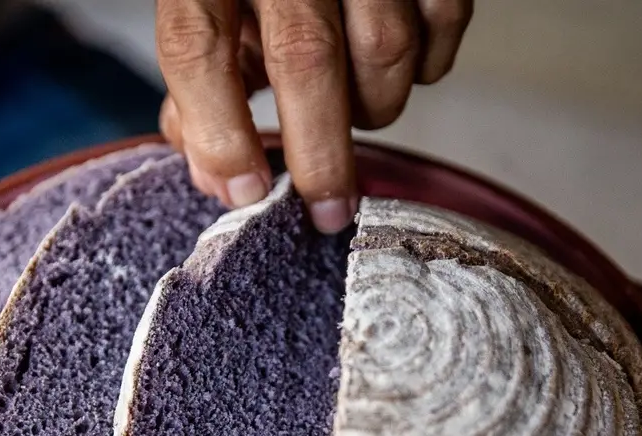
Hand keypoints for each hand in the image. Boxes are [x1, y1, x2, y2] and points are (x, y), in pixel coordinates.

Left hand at [156, 0, 472, 232]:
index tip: (245, 192)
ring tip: (353, 109)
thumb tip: (219, 178)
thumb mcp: (209, 5)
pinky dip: (426, 67)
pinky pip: (444, 22)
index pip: (197, 47)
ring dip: (373, 106)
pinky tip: (400, 67)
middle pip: (305, 57)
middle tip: (325, 210)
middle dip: (319, 151)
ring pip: (384, 49)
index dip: (219, 132)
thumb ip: (202, 83)